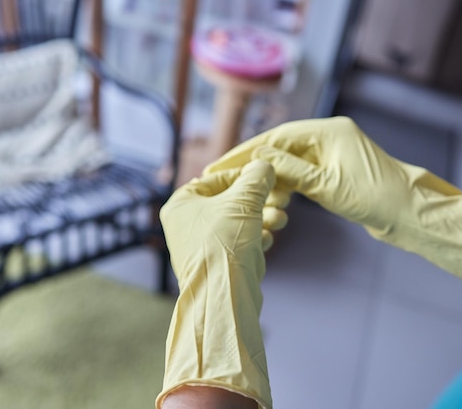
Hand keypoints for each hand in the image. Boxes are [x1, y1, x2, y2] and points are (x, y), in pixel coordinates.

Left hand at [157, 160, 279, 408]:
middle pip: (229, 201)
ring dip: (262, 219)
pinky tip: (267, 240)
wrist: (223, 297)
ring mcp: (199, 246)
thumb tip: (264, 165)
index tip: (267, 177)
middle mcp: (185, 224)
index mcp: (180, 204)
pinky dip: (254, 239)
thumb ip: (256, 178)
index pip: (216, 178)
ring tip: (280, 221)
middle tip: (281, 200)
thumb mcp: (245, 201)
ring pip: (237, 223)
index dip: (245, 177)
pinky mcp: (215, 265)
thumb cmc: (225, 243)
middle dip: (259, 202)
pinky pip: (237, 244)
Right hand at [205, 117, 460, 233]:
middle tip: (221, 177)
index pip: (277, 137)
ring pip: (289, 162)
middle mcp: (329, 136)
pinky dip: (287, 186)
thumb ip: (290, 170)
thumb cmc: (375, 198)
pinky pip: (302, 174)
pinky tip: (274, 201)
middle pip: (280, 147)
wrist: (409, 214)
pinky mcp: (335, 170)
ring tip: (247, 195)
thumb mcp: (326, 186)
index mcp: (329, 131)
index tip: (220, 165)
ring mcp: (332, 153)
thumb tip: (258, 158)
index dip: (245, 152)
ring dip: (270, 179)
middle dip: (252, 164)